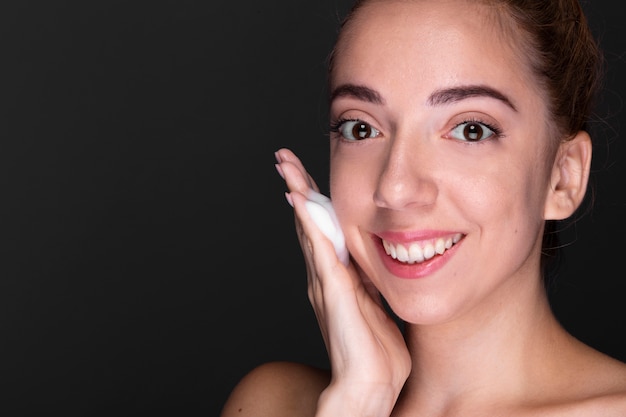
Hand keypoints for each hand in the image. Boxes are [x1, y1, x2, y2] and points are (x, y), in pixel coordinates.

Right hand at [274, 148, 410, 416]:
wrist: (371, 385)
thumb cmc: (377, 351)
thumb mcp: (376, 304)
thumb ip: (370, 281)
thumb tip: (377, 260)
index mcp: (336, 277)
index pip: (321, 229)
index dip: (312, 200)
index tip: (304, 175)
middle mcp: (324, 275)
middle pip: (308, 222)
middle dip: (297, 186)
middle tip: (283, 157)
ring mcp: (325, 282)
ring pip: (309, 228)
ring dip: (298, 194)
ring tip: (286, 167)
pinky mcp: (333, 289)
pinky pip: (320, 248)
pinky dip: (309, 221)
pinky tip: (300, 199)